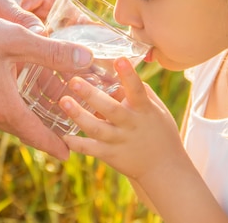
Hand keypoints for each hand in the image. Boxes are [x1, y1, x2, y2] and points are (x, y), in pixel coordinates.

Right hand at [0, 10, 92, 160]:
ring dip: (28, 115)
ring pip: (8, 117)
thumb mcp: (16, 39)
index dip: (56, 144)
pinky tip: (15, 89)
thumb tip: (86, 59)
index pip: (37, 135)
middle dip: (46, 129)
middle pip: (24, 128)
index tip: (70, 154)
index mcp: (4, 107)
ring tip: (46, 108)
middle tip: (65, 128)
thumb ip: (52, 51)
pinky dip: (10, 105)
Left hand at [59, 57, 182, 179]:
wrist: (164, 168)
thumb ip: (141, 91)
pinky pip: (90, 149)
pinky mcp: (110, 154)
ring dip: (78, 115)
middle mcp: (131, 124)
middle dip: (91, 94)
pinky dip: (76, 144)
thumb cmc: (160, 131)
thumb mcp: (157, 109)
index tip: (120, 60)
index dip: (129, 75)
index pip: (137, 90)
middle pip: (110, 109)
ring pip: (96, 128)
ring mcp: (119, 140)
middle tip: (74, 81)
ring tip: (63, 101)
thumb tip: (123, 71)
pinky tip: (62, 136)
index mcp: (144, 109)